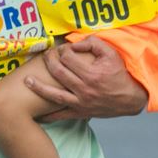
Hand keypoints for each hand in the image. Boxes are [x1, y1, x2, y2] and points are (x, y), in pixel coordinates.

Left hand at [24, 37, 147, 121]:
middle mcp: (85, 89)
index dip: (62, 50)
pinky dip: (49, 115)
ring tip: (27, 81)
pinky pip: (61, 115)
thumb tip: (75, 42)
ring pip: (55, 96)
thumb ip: (93, 43)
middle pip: (58, 73)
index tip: (62, 48)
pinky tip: (37, 113)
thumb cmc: (120, 74)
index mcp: (92, 74)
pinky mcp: (81, 112)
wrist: (130, 99)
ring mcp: (81, 102)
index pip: (68, 58)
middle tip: (45, 55)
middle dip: (49, 61)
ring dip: (39, 87)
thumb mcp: (111, 54)